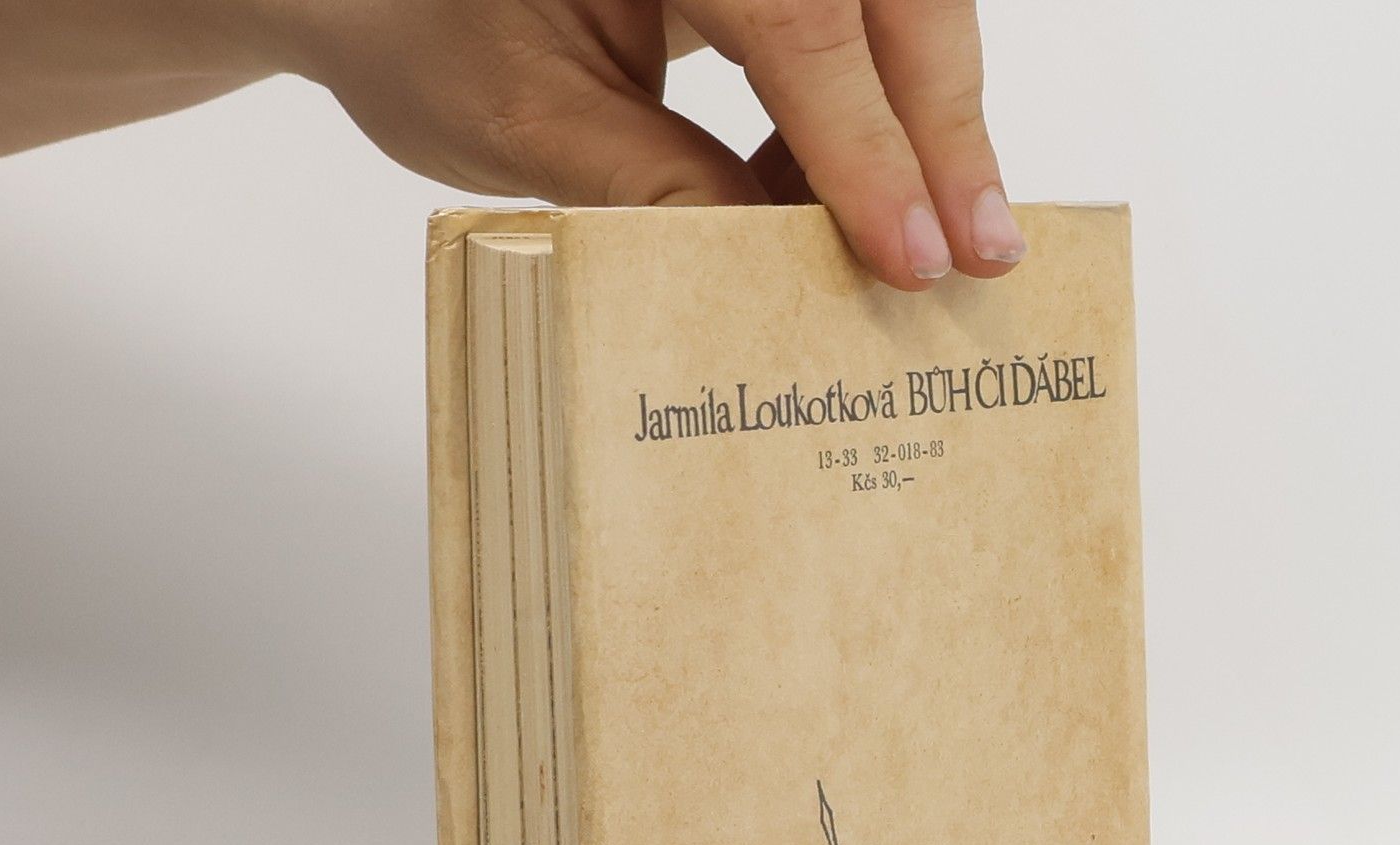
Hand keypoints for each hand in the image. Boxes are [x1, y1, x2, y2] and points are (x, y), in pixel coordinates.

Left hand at [253, 0, 1025, 289]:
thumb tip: (791, 265)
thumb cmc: (415, 28)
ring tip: (941, 236)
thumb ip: (663, 188)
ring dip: (925, 112)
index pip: (801, 18)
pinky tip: (853, 190)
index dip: (868, 145)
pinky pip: (851, 12)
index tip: (915, 253)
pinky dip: (870, 99)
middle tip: (984, 251)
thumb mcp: (529, 124)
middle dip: (941, 121)